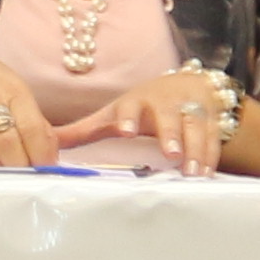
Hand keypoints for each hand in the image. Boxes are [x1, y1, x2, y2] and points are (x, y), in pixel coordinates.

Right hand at [0, 47, 58, 168]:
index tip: (45, 169)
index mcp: (15, 92)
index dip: (41, 154)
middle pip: (6, 141)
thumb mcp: (22, 97)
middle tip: (24, 176)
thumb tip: (59, 154)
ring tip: (2, 173)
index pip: (32, 127)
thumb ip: (41, 127)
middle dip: (18, 166)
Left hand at [58, 67, 240, 175]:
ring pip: (196, 127)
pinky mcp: (211, 119)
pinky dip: (211, 156)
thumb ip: (83, 131)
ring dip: (196, 150)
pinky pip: (214, 138)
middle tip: (170, 154)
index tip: (125, 131)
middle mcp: (165, 102)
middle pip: (169, 116)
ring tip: (193, 173)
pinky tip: (208, 174)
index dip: (128, 117)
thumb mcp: (113, 114)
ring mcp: (190, 109)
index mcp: (137, 102)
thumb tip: (45, 142)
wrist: (187, 84)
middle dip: (170, 133)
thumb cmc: (141, 107)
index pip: (130, 107)